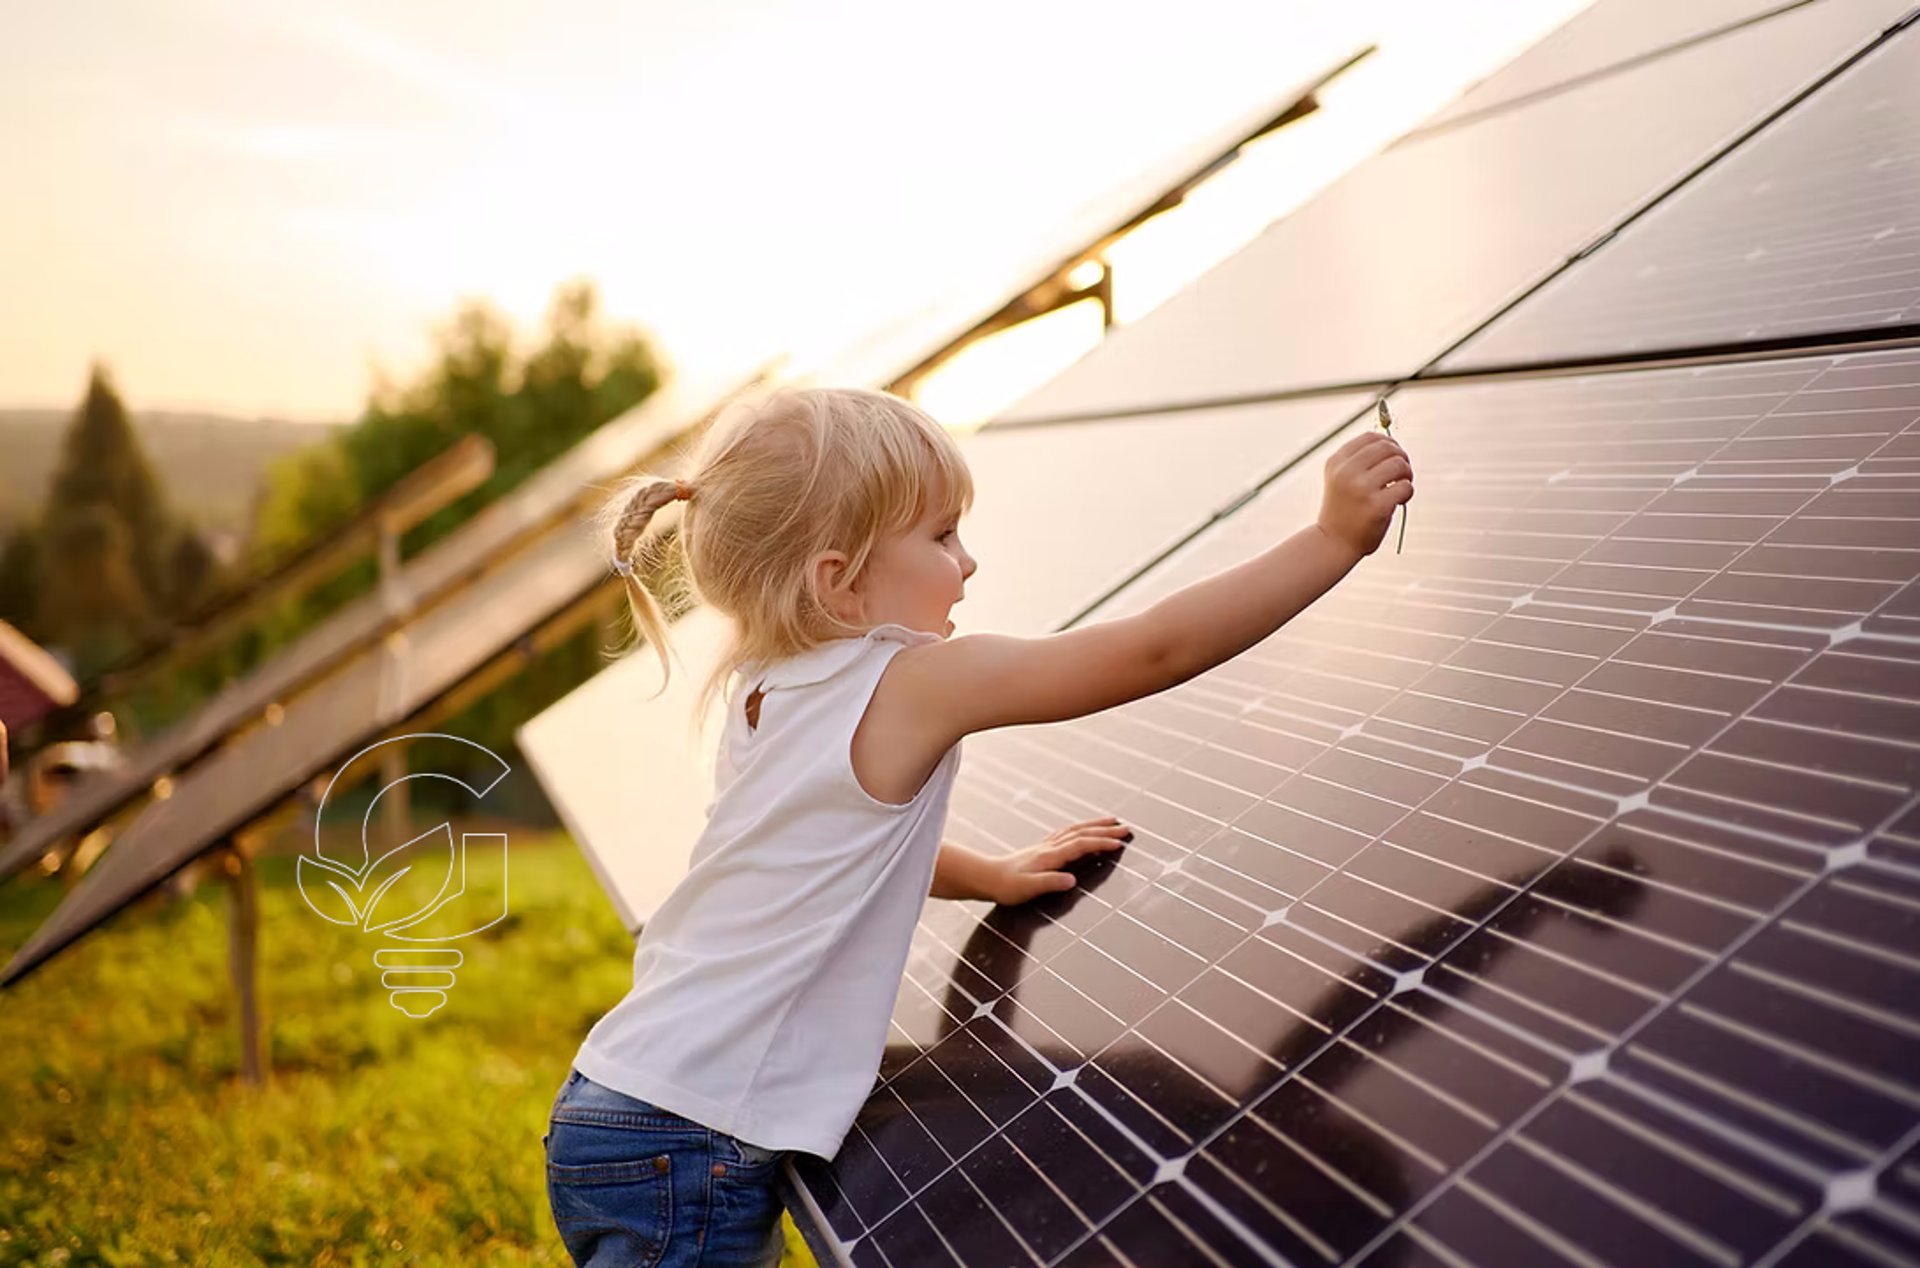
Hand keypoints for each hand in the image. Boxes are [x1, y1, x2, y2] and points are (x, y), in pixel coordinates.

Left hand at [991, 817, 1131, 904]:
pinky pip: (1067, 833)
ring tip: (1112, 822)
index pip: (1080, 845)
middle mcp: (1049, 847)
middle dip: (1105, 830)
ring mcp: (1045, 846)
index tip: (1119, 843)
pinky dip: (1080, 828)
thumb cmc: (1007, 886)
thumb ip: (1050, 883)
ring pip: (1075, 830)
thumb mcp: (1028, 888)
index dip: (1100, 843)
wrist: (987, 877)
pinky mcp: (1042, 848)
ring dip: (1095, 825)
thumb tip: (1072, 880)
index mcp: (1049, 856)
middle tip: (1126, 828)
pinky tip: (1083, 829)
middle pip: (1082, 833)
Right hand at [1316, 430, 1412, 557]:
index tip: (1393, 455)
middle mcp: (1346, 472)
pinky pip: (1405, 487)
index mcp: (1336, 462)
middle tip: (1402, 472)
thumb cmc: (1343, 509)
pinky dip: (1407, 492)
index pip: (1370, 438)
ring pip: (1399, 464)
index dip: (1388, 443)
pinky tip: (1398, 501)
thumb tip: (1392, 444)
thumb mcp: (1341, 478)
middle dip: (1401, 457)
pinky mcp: (1376, 506)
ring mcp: (1361, 488)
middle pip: (1387, 447)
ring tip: (1401, 485)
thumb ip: (1359, 460)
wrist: (1333, 542)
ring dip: (1407, 474)